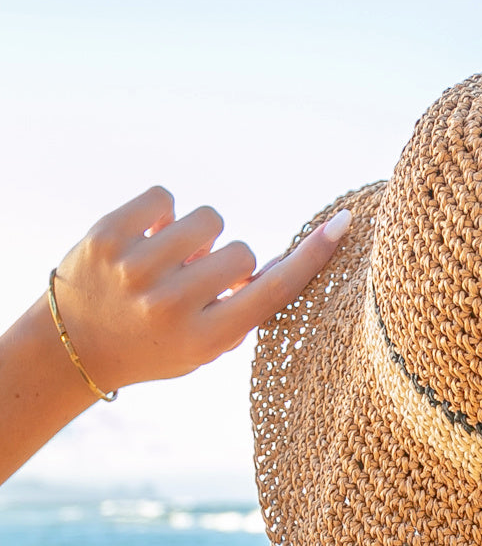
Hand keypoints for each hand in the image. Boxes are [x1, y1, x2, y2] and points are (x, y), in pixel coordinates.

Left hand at [50, 186, 350, 392]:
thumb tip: (290, 258)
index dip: (310, 257)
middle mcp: (169, 307)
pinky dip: (164, 213)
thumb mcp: (208, 345)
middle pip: (241, 253)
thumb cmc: (158, 344)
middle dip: (229, 263)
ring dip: (199, 235)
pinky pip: (165, 198)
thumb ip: (246, 309)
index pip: (272, 291)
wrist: (75, 347)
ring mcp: (134, 270)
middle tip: (199, 282)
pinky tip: (148, 238)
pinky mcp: (105, 237)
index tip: (341, 224)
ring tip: (172, 260)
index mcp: (203, 339)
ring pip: (207, 220)